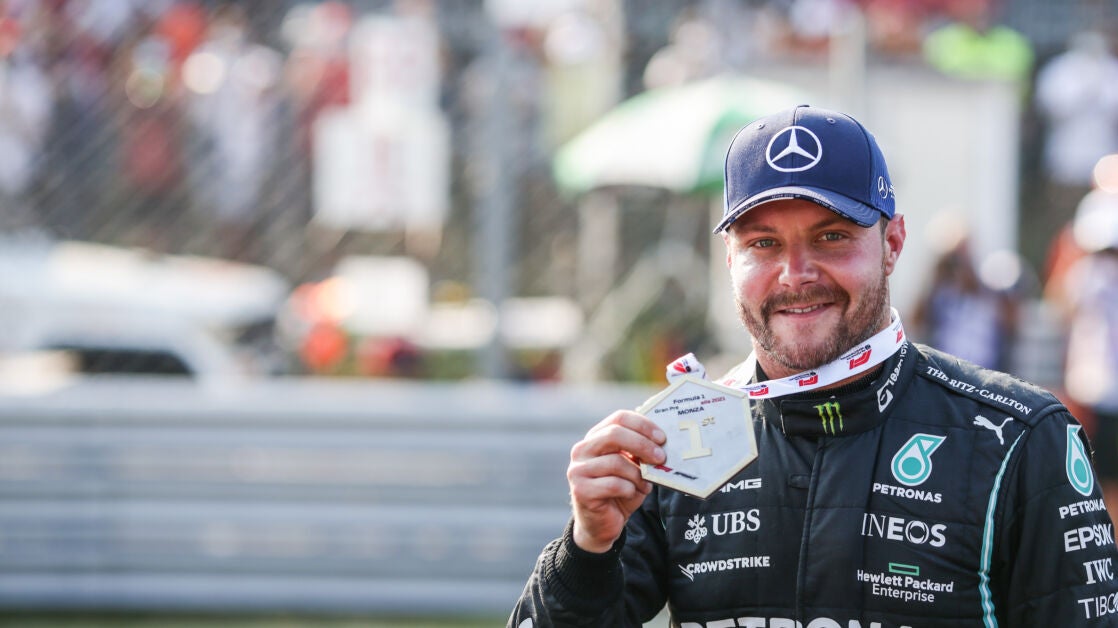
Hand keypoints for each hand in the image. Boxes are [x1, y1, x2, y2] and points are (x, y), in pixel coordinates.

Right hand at [567, 410, 665, 552]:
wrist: (602, 525)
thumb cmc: (620, 492)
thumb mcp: (633, 468)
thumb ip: (640, 453)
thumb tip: (661, 443)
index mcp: (596, 437)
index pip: (619, 418)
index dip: (642, 425)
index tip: (661, 438)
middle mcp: (582, 450)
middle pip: (614, 434)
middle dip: (642, 445)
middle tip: (661, 458)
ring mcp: (578, 469)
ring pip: (616, 462)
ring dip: (637, 475)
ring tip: (644, 485)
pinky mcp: (580, 490)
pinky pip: (614, 484)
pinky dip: (629, 490)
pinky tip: (631, 494)